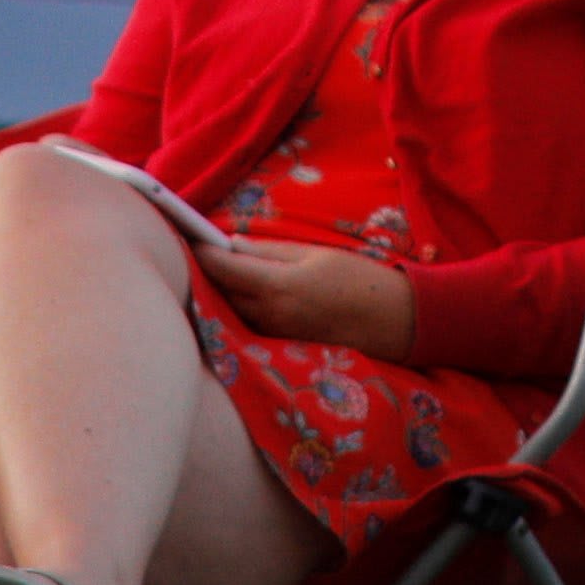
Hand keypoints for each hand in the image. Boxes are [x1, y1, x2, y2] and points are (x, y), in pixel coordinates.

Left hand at [190, 232, 416, 357]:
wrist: (396, 323)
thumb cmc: (360, 281)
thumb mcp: (315, 254)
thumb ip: (269, 251)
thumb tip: (232, 244)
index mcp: (278, 287)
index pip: (221, 269)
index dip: (200, 251)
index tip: (188, 236)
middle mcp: (270, 316)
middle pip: (220, 292)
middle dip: (209, 272)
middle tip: (201, 249)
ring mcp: (274, 336)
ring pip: (233, 310)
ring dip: (225, 291)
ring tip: (224, 269)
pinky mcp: (281, 347)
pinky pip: (249, 324)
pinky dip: (242, 307)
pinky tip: (247, 294)